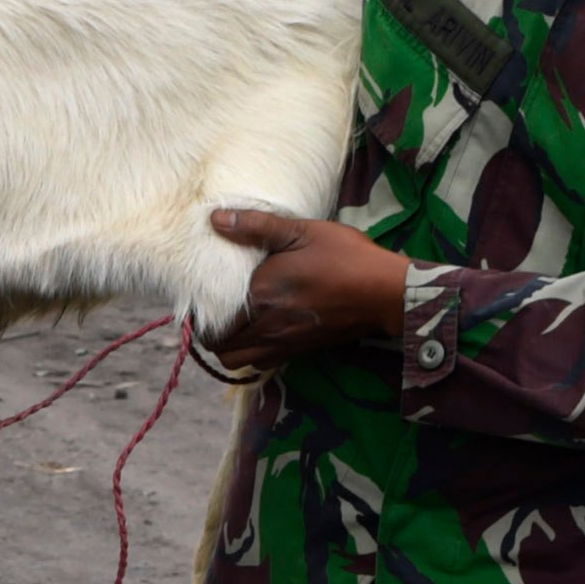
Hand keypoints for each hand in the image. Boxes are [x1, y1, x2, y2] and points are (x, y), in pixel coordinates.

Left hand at [205, 208, 406, 372]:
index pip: (211, 317)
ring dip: (228, 347)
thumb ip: (256, 227)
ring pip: (236, 361)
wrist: (384, 292)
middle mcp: (265, 326)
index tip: (201, 295)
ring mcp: (282, 343)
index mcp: (260, 295)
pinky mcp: (299, 351)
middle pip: (218, 345)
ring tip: (232, 325)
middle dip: (209, 332)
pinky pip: (260, 364)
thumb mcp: (301, 231)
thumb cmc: (345, 257)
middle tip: (212, 311)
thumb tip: (215, 219)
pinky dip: (251, 354)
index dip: (200, 310)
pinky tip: (258, 332)